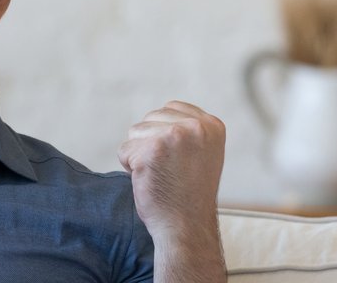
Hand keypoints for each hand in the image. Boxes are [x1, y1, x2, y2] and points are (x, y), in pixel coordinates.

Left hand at [118, 101, 224, 237]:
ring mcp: (174, 136)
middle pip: (150, 119)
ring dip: (139, 155)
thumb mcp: (201, 152)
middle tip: (169, 170)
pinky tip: (149, 181)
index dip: (164, 135)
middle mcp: (196, 126)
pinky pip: (124, 151)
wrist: (186, 226)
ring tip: (160, 175)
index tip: (179, 160)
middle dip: (150, 144)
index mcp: (211, 125)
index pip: (169, 109)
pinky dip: (130, 168)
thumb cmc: (188, 192)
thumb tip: (159, 113)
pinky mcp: (152, 150)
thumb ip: (187, 130)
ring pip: (135, 133)